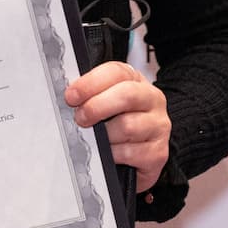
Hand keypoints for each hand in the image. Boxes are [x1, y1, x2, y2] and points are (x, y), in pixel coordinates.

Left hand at [64, 61, 171, 191]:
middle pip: (126, 95)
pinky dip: (114, 155)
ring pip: (127, 126)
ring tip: (96, 140)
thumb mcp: (105, 102)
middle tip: (80, 118)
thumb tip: (68, 97)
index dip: (91, 82)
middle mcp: (152, 99)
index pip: (116, 72)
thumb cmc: (118, 123)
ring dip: (104, 136)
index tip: (71, 96)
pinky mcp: (158, 152)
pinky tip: (109, 154)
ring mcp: (158, 125)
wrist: (141, 154)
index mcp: (135, 80)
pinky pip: (130, 152)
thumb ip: (90, 95)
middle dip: (97, 107)